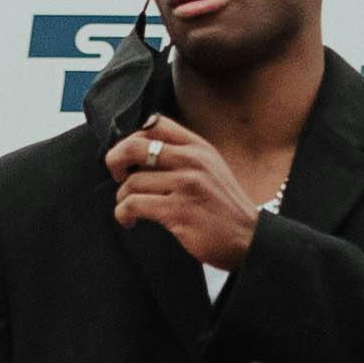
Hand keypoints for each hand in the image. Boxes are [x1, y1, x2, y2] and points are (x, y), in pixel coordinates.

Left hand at [106, 118, 259, 272]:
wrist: (248, 238)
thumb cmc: (224, 206)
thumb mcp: (211, 168)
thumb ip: (183, 155)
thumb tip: (140, 150)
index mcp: (198, 147)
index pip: (154, 124)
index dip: (132, 138)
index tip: (129, 157)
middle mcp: (192, 161)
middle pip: (134, 147)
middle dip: (114, 161)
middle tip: (116, 176)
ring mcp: (186, 186)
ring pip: (132, 182)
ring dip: (122, 197)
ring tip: (129, 208)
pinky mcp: (178, 212)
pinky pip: (134, 205)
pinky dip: (123, 213)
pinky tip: (130, 220)